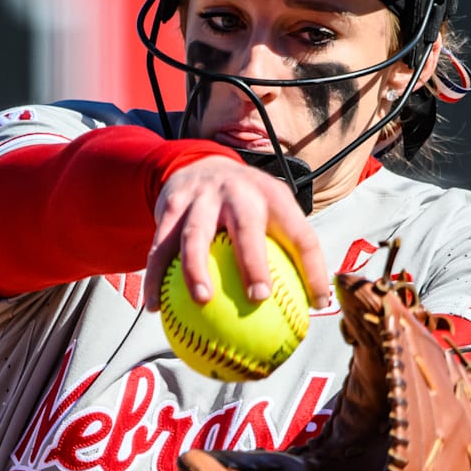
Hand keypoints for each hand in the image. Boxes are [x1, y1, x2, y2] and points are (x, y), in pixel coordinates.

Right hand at [142, 156, 328, 311]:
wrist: (202, 164)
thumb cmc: (247, 205)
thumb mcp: (274, 212)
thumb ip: (292, 251)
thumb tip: (313, 305)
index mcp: (273, 197)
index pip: (300, 234)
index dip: (313, 269)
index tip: (315, 304)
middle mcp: (239, 192)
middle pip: (246, 227)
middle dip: (253, 262)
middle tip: (258, 297)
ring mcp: (202, 196)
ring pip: (195, 234)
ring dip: (196, 268)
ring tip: (202, 300)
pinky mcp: (172, 204)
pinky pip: (161, 245)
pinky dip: (155, 276)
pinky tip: (155, 305)